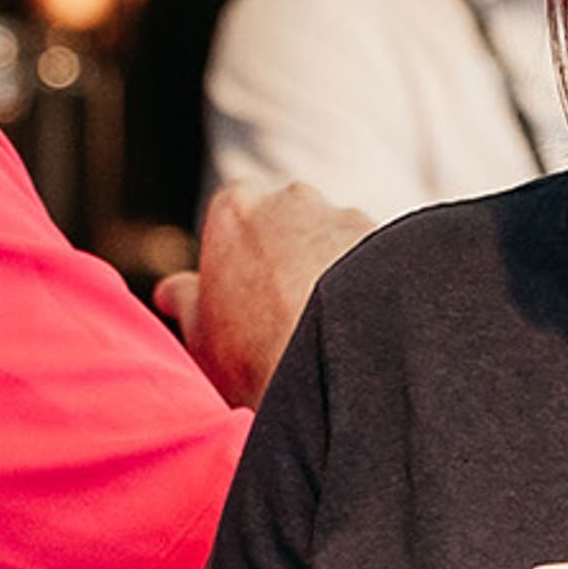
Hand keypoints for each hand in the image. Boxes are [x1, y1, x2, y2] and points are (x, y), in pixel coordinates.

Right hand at [161, 183, 369, 408]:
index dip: (238, 265)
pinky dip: (372, 288)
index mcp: (236, 207)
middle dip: (288, 262)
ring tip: (333, 332)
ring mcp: (348, 215)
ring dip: (334, 274)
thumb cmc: (259, 356)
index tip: (244, 305)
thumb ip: (185, 301)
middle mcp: (294, 198)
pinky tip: (366, 327)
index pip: (234, 221)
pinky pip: (377, 263)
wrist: (345, 370)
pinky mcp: (394, 241)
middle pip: (288, 226)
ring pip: (335, 242)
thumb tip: (172, 291)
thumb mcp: (202, 336)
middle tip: (288, 319)